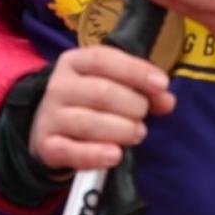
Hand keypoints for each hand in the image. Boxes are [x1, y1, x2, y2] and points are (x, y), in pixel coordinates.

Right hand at [29, 45, 174, 172]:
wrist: (49, 127)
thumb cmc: (89, 102)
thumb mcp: (112, 85)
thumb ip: (141, 89)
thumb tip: (167, 100)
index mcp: (74, 62)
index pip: (103, 59)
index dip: (135, 71)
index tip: (162, 85)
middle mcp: (59, 86)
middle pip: (100, 92)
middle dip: (132, 105)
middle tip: (143, 116)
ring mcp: (51, 116)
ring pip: (88, 122)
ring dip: (120, 130)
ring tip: (136, 134)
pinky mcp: (48, 145)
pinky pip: (71, 151)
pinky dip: (95, 155)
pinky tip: (115, 155)